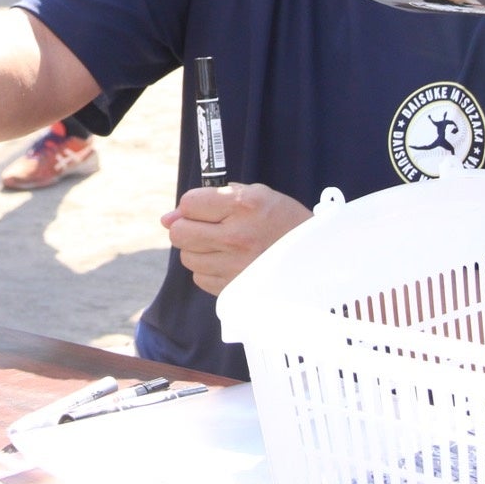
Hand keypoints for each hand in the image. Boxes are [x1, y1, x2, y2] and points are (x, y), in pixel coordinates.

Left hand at [160, 182, 310, 295]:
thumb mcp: (254, 194)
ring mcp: (237, 266)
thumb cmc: (281, 220)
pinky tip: (229, 262)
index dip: (192, 205)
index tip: (205, 208)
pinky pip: (200, 279)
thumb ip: (210, 199)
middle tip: (206, 227)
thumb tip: (167, 218)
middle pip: (180, 233)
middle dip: (187, 228)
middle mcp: (238, 237)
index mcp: (244, 205)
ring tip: (223, 245)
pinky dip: (208, 270)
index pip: (189, 203)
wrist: (317, 256)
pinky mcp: (236, 289)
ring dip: (198, 250)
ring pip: (188, 258)